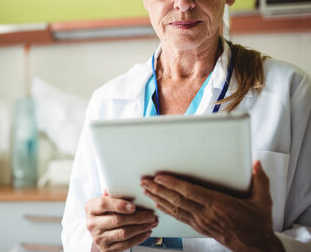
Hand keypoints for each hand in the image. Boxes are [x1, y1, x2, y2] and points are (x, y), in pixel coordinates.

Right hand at [85, 189, 157, 251]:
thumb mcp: (104, 203)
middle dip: (137, 218)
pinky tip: (146, 232)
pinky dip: (139, 238)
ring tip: (151, 223)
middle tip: (150, 215)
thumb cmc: (104, 213)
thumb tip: (124, 186)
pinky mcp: (106, 249)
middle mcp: (92, 224)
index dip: (119, 205)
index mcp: (90, 208)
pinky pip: (126, 244)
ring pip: (123, 233)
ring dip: (141, 228)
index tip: (133, 206)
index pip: (104, 204)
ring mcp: (99, 238)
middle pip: (117, 220)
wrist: (99, 233)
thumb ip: (112, 195)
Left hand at [140, 160, 283, 251]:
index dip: (173, 184)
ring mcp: (201, 221)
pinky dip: (166, 209)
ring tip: (145, 189)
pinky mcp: (199, 227)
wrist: (256, 246)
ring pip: (175, 209)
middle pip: (177, 200)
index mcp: (219, 205)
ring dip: (158, 198)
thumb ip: (260, 180)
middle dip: (158, 189)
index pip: (191, 192)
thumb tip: (257, 163)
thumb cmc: (257, 224)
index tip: (160, 176)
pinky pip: (179, 217)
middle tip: (145, 180)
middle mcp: (207, 214)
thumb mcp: (263, 201)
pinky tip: (157, 203)